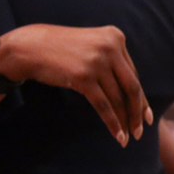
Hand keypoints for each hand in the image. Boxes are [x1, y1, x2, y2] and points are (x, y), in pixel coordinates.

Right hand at [0, 24, 150, 145]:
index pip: (133, 74)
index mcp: (116, 37)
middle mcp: (111, 47)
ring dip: (125, 120)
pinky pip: (103, 105)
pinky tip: (117, 135)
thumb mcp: (92, 46)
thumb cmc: (60, 49)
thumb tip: (130, 91)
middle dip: (138, 111)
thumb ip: (111, 61)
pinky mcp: (84, 77)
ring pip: (118, 98)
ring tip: (128, 136)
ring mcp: (98, 62)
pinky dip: (112, 122)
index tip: (145, 114)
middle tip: (141, 129)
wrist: (29, 47)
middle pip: (132, 86)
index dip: (140, 97)